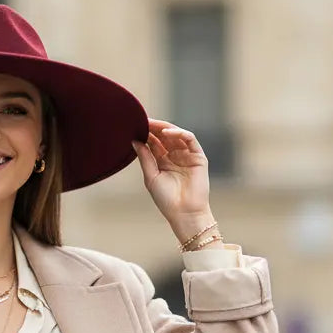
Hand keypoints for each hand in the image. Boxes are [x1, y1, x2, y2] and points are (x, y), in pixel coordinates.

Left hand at [132, 120, 215, 243]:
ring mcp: (187, 155)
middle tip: (143, 120)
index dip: (146, 134)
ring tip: (153, 124)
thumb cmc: (166, 199)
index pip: (153, 143)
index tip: (135, 125)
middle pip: (164, 136)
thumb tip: (134, 140)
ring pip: (176, 135)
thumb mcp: (151, 176)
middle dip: (154, 128)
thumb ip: (145, 158)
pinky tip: (167, 133)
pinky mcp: (198, 156)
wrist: (184, 213)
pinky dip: (179, 133)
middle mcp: (174, 156)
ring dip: (165, 128)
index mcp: (162, 161)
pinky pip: (189, 139)